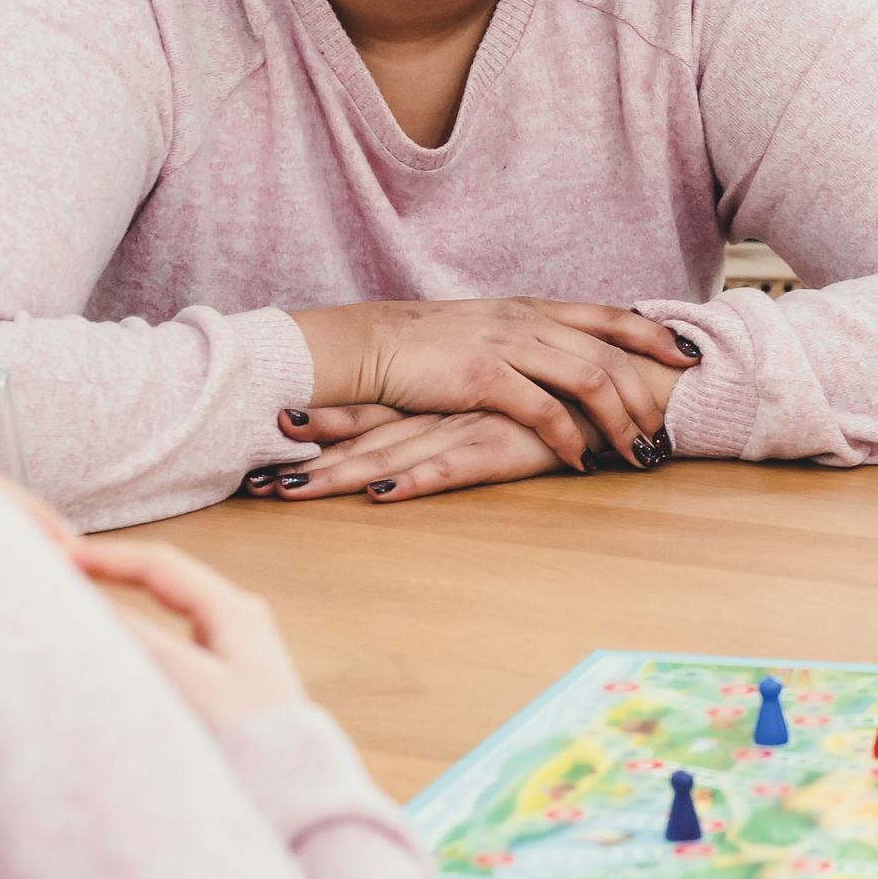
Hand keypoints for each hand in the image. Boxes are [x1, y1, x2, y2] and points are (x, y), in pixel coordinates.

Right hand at [71, 535, 307, 730]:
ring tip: (74, 597)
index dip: (105, 555)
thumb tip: (86, 601)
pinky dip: (134, 636)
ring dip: (121, 603)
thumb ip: (137, 638)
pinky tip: (110, 647)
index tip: (55, 552)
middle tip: (59, 567)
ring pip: (164, 613)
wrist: (291, 799)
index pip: (159, 565)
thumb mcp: (188, 683)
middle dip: (111, 571)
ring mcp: (231, 653)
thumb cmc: (251, 740)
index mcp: (236, 609)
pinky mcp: (221, 687)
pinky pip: (168, 645)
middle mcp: (237, 621)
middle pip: (163, 582)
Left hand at [267, 407, 569, 501]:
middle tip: (252, 481)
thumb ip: (466, 417)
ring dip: (338, 475)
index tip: (265, 438)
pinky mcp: (503, 447)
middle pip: (364, 437)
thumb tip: (426, 437)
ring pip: (392, 454)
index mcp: (442, 398)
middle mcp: (446, 409)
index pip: (368, 412)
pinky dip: (415, 480)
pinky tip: (381, 493)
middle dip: (307, 461)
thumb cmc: (568, 402)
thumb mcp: (505, 406)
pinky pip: (451, 467)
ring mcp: (470, 425)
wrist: (626, 385)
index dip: (319, 425)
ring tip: (286, 491)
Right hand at [289, 298, 697, 472]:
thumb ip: (528, 340)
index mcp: (532, 308)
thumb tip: (566, 361)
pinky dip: (568, 438)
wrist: (370, 344)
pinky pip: (542, 410)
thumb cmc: (426, 345)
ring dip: (619, 420)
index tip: (687, 354)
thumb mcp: (488, 331)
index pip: (609, 316)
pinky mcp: (482, 377)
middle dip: (646, 391)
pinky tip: (580, 461)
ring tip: (638, 453)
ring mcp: (507, 345)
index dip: (653, 334)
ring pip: (587, 379)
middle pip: (609, 351)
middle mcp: (528, 320)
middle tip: (669, 427)